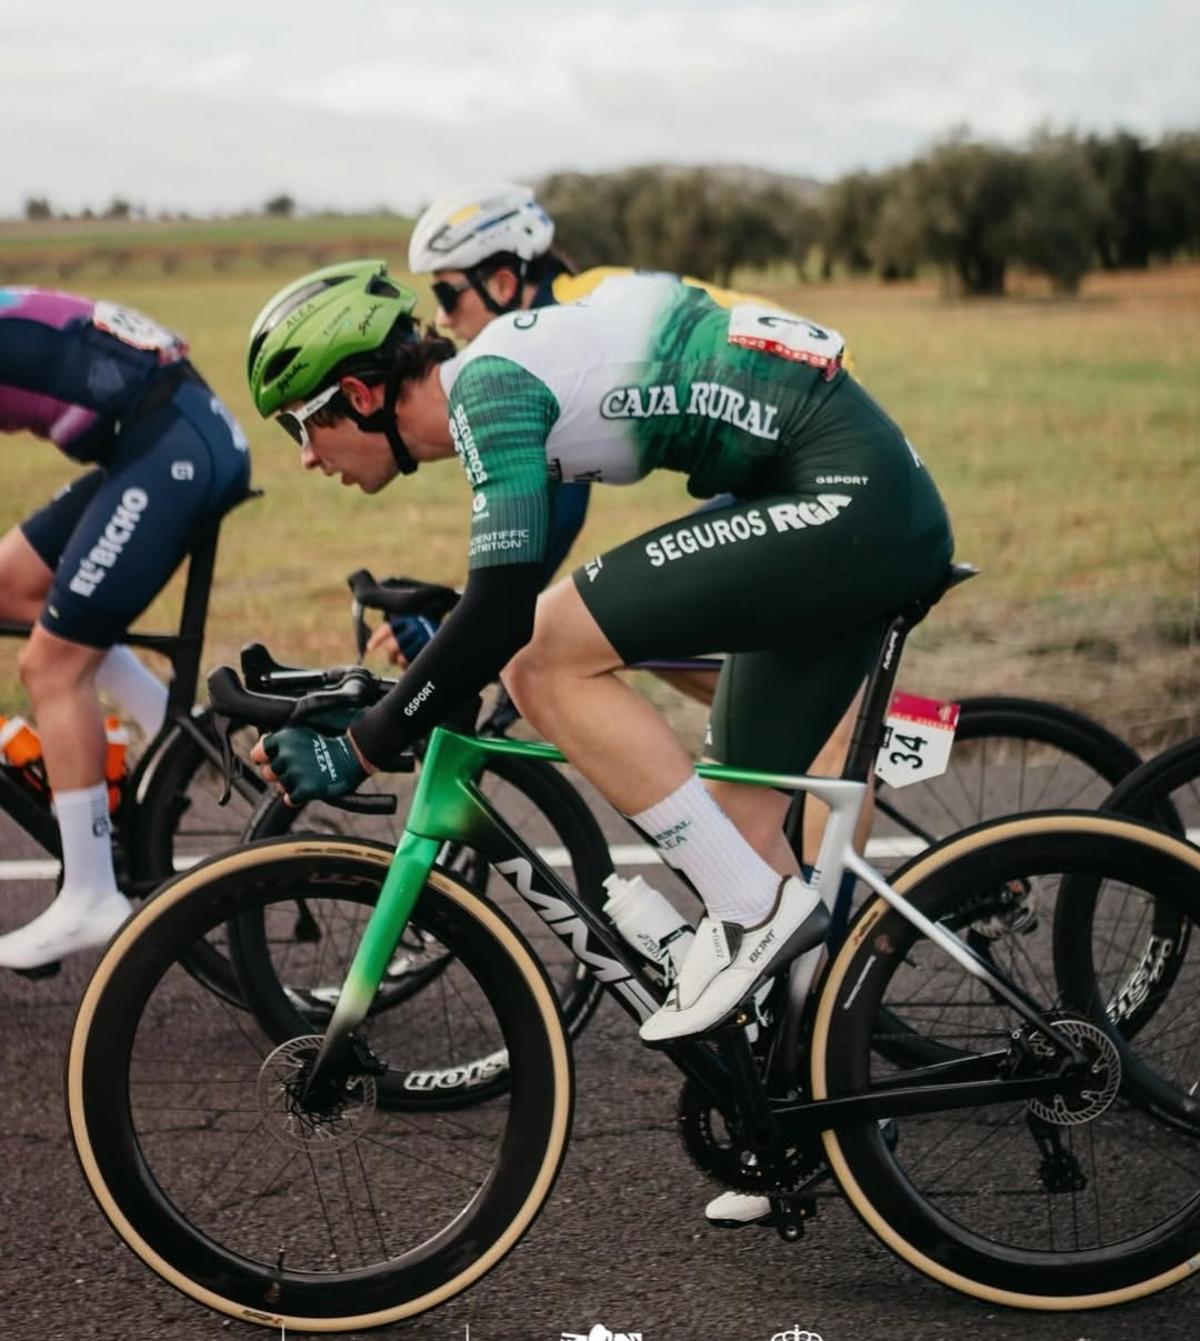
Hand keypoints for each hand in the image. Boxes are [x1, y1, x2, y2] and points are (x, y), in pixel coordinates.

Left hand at [251, 726, 366, 803]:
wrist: (356, 753)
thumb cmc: (334, 738)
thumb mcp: (305, 728)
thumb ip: (283, 736)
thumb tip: (264, 743)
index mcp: (285, 737)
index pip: (259, 753)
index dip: (266, 758)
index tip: (273, 759)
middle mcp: (287, 755)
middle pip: (268, 772)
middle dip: (279, 772)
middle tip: (297, 768)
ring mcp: (296, 773)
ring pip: (279, 786)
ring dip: (290, 784)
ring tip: (306, 776)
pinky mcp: (305, 789)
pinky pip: (290, 798)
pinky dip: (297, 796)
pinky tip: (308, 787)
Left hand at [365, 614, 439, 667]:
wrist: (452, 634)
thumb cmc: (430, 631)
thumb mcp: (415, 625)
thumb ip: (400, 631)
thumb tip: (374, 644)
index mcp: (410, 619)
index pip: (389, 629)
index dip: (377, 638)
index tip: (370, 647)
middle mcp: (417, 628)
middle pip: (393, 646)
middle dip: (390, 655)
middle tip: (392, 659)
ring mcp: (425, 641)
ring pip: (402, 658)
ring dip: (400, 663)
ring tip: (403, 663)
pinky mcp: (429, 652)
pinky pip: (412, 665)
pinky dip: (407, 668)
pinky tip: (409, 666)